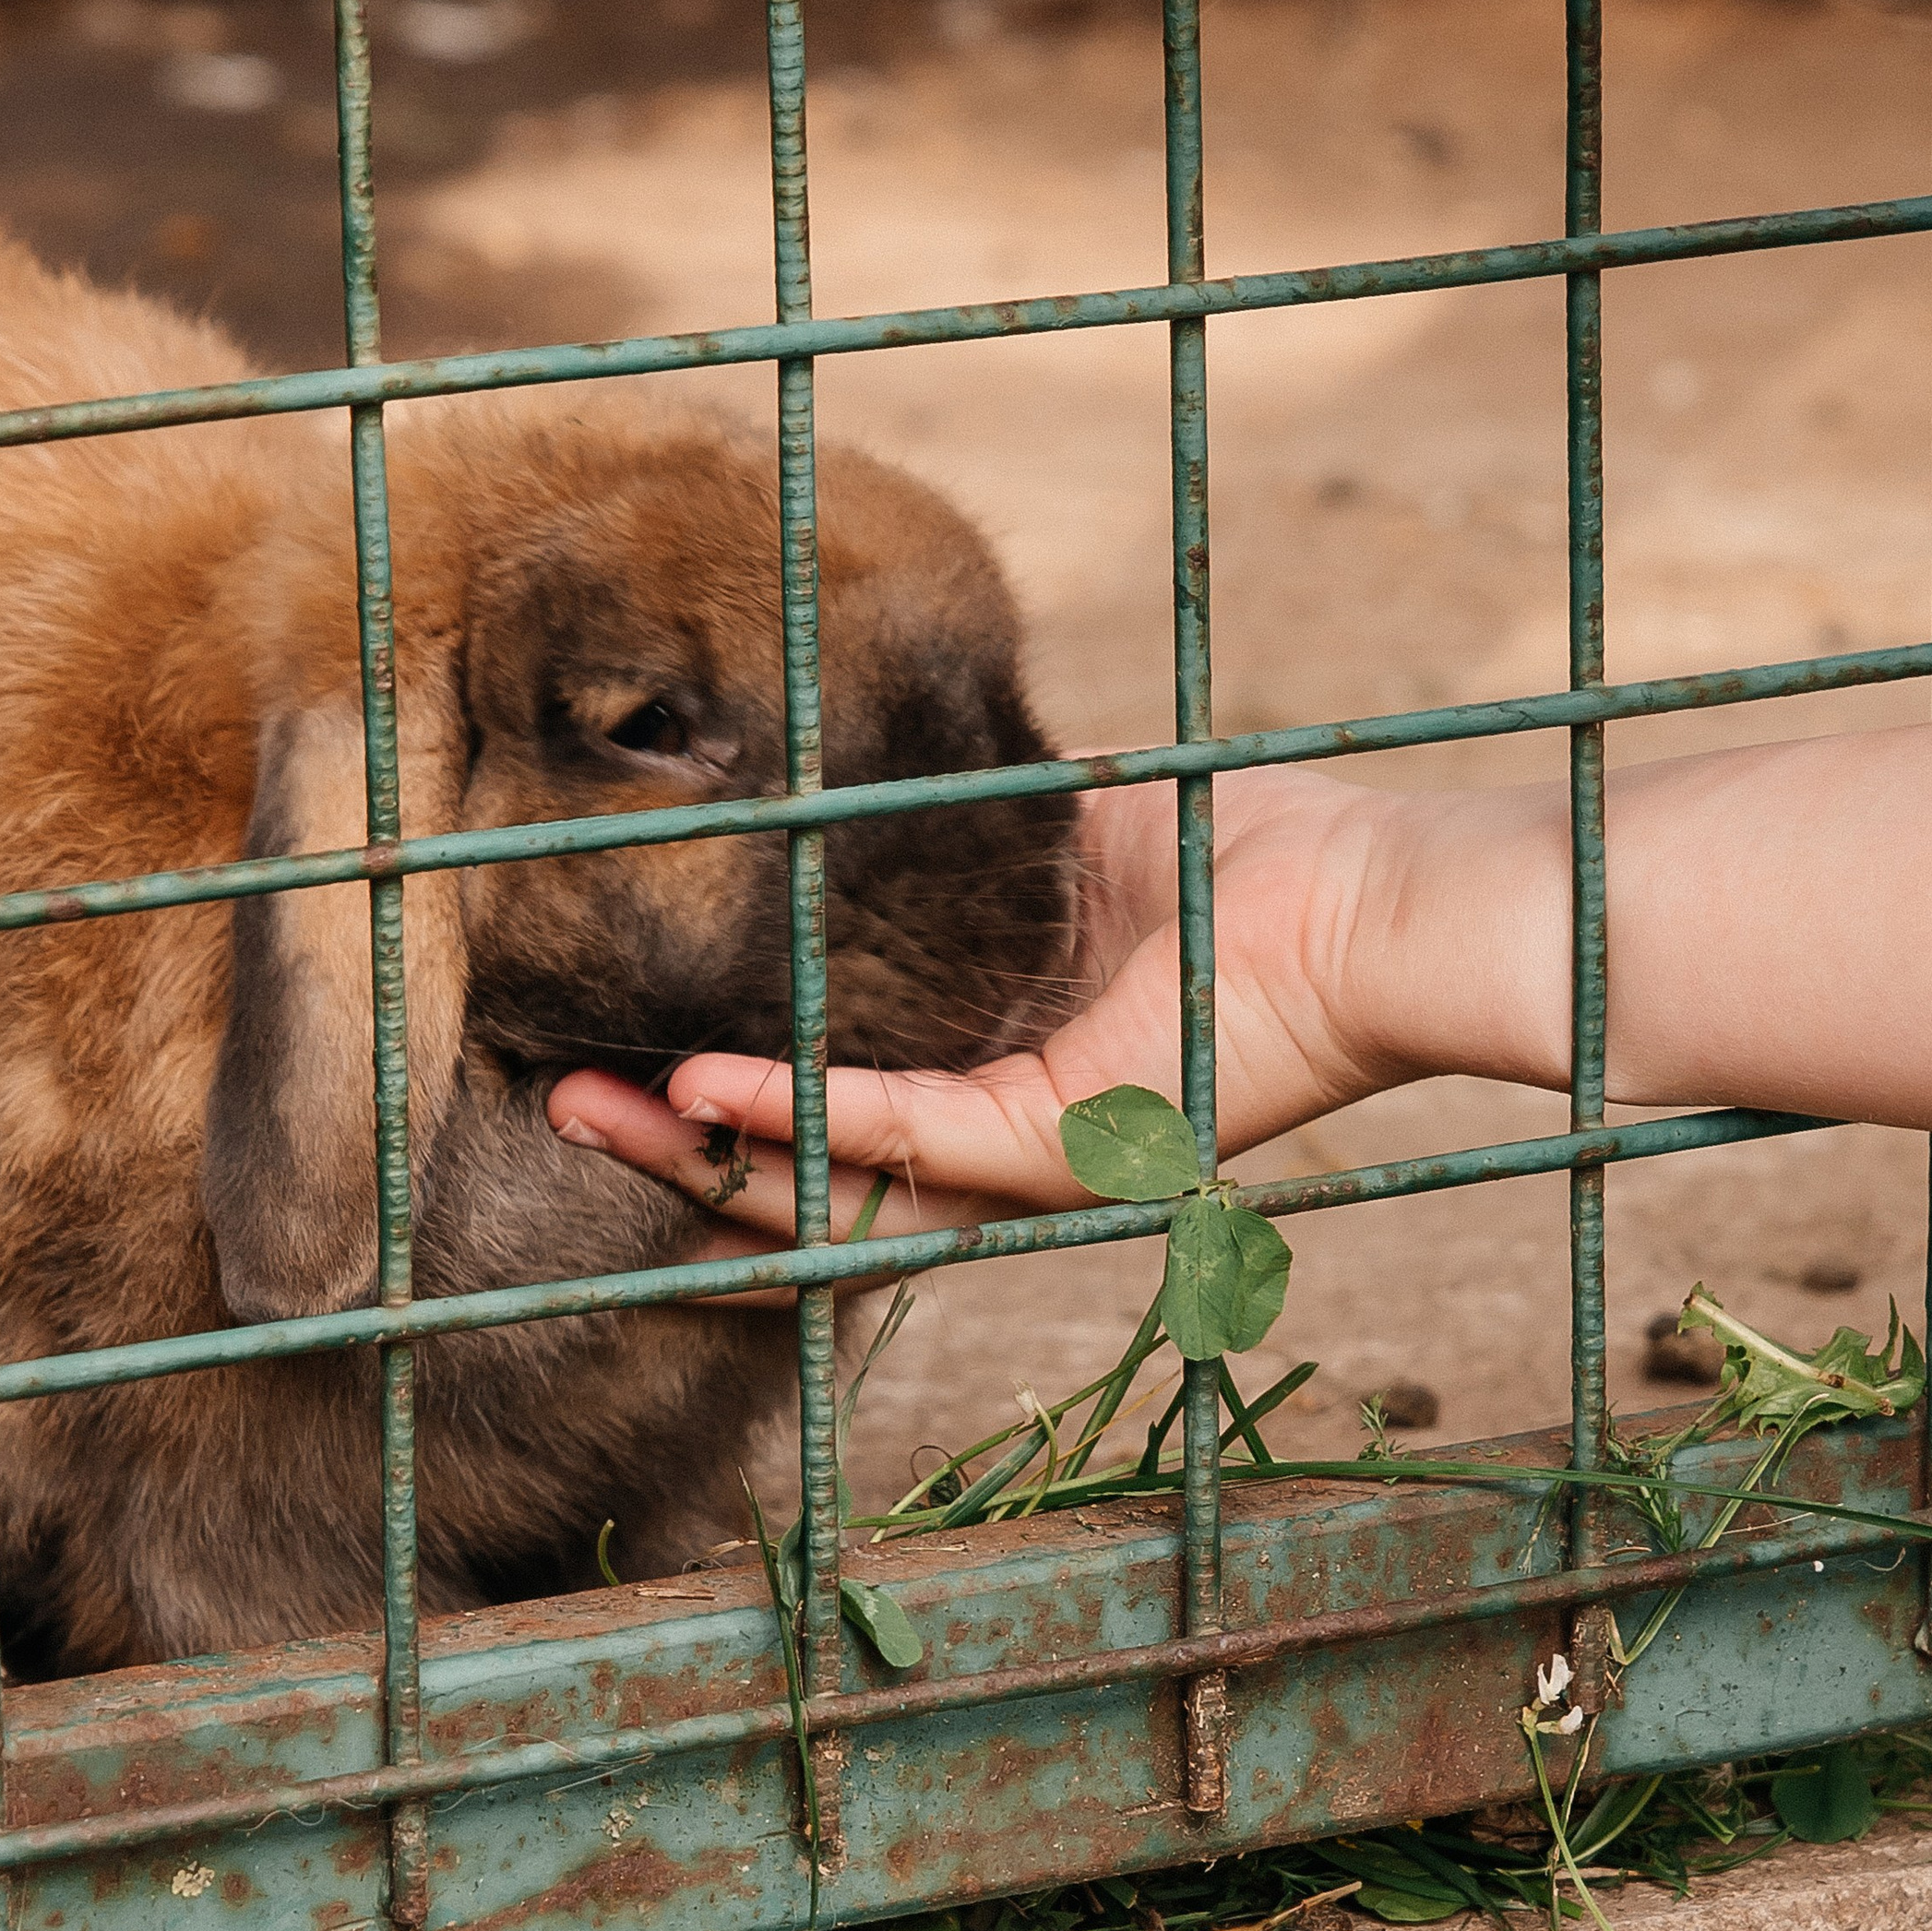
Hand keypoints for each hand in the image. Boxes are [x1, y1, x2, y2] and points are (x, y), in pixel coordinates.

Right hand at [546, 770, 1409, 1251]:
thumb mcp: (1071, 828)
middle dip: (671, 1138)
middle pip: (805, 1165)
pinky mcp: (1057, 1149)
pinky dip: (793, 1112)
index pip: (834, 1094)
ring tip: (588, 1106)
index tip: (618, 1031)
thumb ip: (963, 824)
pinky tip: (700, 1082)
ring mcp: (1028, 1157)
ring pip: (827, 1177)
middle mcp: (1005, 1136)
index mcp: (1005, 1065)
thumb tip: (852, 753)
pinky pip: (896, 1138)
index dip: (722, 1074)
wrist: (1375, 902)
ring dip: (699, 1146)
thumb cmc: (1258, 857)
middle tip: (556, 1095)